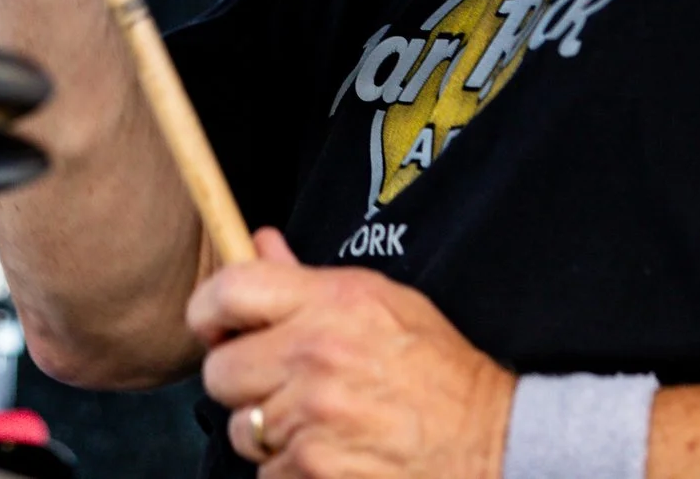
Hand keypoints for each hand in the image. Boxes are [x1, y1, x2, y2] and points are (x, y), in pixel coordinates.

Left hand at [189, 229, 515, 478]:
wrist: (491, 441)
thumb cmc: (437, 371)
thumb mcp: (381, 302)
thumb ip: (307, 279)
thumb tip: (258, 243)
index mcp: (330, 304)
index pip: (228, 291)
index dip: (208, 310)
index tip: (215, 325)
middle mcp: (316, 357)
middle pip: (218, 370)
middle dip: (240, 379)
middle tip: (274, 382)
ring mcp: (313, 419)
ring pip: (242, 427)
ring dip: (268, 430)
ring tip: (316, 420)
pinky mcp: (316, 471)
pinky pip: (267, 473)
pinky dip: (290, 469)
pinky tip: (331, 452)